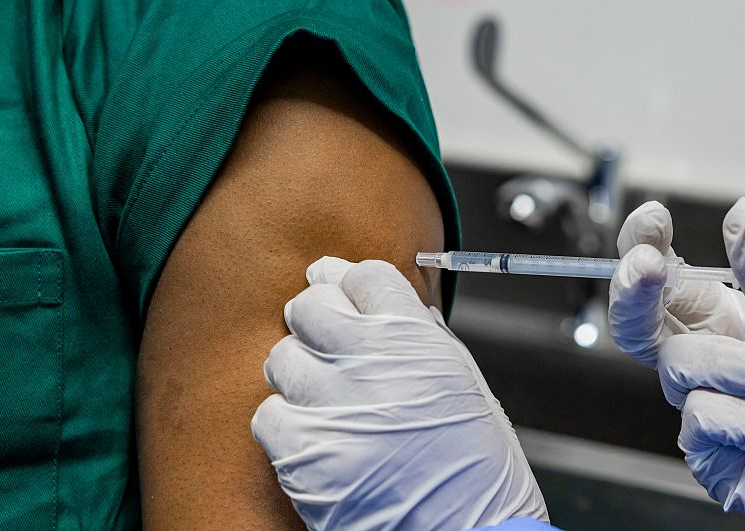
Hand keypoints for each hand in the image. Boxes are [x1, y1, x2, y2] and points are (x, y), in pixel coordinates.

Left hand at [251, 257, 547, 530]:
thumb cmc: (477, 468)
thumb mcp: (466, 383)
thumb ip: (423, 339)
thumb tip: (386, 308)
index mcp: (418, 339)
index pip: (362, 276)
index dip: (347, 282)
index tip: (339, 289)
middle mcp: (372, 362)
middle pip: (311, 305)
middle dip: (315, 318)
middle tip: (321, 339)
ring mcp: (333, 406)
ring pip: (282, 357)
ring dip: (298, 372)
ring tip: (320, 396)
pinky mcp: (303, 453)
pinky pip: (267, 415)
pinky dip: (286, 425)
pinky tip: (314, 436)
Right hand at [610, 198, 744, 528]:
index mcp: (730, 325)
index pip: (669, 283)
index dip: (646, 248)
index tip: (654, 218)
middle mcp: (710, 366)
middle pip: (638, 327)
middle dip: (635, 292)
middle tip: (649, 267)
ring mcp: (707, 413)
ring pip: (682, 366)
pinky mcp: (711, 459)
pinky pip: (704, 418)